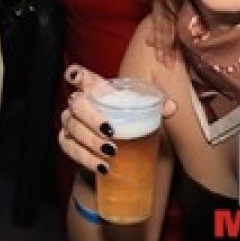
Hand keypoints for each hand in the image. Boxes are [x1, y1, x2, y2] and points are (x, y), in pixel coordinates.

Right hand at [57, 65, 176, 176]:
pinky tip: (102, 166)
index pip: (81, 76)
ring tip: (111, 152)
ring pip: (72, 129)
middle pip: (76, 104)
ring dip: (91, 141)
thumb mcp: (140, 108)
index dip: (76, 74)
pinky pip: (71, 150)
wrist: (116, 142)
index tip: (76, 76)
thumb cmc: (125, 117)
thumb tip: (171, 107)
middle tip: (110, 132)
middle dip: (91, 117)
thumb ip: (157, 104)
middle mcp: (78, 104)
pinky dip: (86, 159)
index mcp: (95, 89)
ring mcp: (71, 123)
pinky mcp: (68, 143)